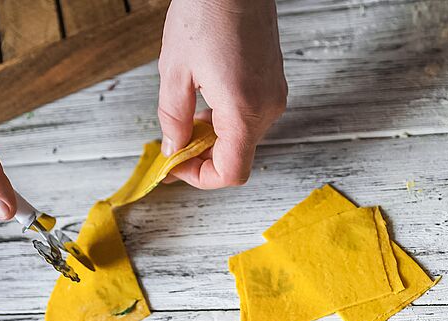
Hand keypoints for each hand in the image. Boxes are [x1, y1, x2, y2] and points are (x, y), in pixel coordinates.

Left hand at [157, 0, 286, 188]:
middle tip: (173, 145)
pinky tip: (205, 101)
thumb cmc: (207, 13)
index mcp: (243, 112)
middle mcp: (266, 109)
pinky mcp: (274, 84)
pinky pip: (251, 117)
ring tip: (186, 118)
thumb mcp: (175, 71)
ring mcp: (274, 96)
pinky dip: (227, 121)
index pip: (231, 172)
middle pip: (237, 156)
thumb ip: (173, 118)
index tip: (177, 168)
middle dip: (204, 157)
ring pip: (243, 138)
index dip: (201, 178)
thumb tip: (174, 149)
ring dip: (214, 138)